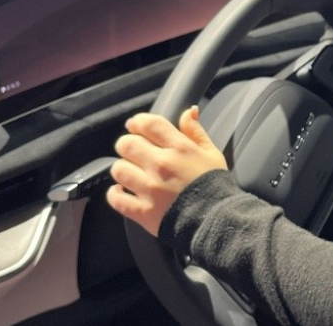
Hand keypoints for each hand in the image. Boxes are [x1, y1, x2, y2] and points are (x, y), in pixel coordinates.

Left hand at [106, 107, 228, 236]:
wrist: (217, 221)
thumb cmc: (215, 186)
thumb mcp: (212, 153)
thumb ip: (196, 131)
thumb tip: (188, 110)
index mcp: (179, 148)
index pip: (149, 124)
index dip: (138, 122)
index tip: (135, 126)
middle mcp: (161, 165)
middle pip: (127, 144)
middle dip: (128, 144)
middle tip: (133, 151)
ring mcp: (149, 189)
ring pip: (118, 169)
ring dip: (122, 168)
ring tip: (130, 172)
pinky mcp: (143, 211)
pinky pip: (116, 198)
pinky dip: (115, 194)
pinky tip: (121, 191)